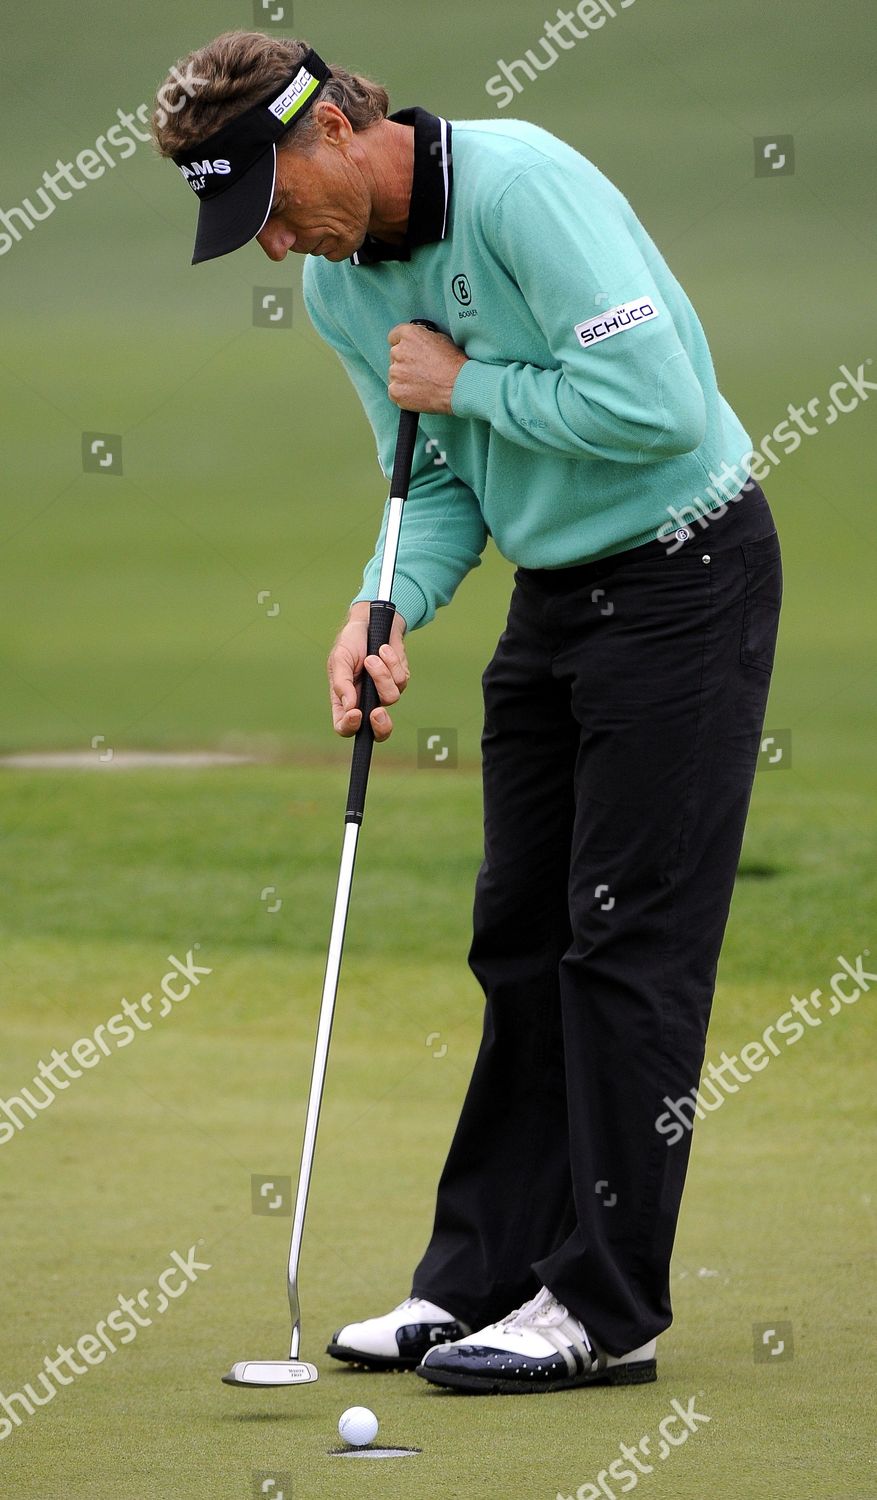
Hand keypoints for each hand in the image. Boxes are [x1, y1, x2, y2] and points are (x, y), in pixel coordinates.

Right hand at [327, 605, 409, 739]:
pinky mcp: (399, 680)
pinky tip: (384, 649)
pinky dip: (392, 662)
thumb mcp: (340, 659)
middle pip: (378, 731)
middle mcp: (366, 701)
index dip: (350, 726)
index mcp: (345, 701)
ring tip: (372, 656)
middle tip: (378, 712)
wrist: (372, 621)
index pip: (345, 726)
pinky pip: (400, 679)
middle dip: (381, 726)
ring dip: (381, 674)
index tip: (356, 713)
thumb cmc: (351, 642)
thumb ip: (342, 683)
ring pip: (390, 698)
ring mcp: (384, 692)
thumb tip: (349, 707)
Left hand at [387, 322, 467, 413]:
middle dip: (405, 362)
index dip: (403, 344)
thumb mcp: (441, 339)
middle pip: (395, 356)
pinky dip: (404, 393)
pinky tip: (418, 393)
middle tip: (421, 371)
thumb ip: (423, 338)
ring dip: (404, 378)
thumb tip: (418, 343)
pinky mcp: (395, 391)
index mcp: (409, 335)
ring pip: (395, 374)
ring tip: (422, 383)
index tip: (408, 351)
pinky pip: (395, 391)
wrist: (459, 388)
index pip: (394, 337)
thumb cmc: (454, 364)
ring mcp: (395, 373)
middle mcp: (398, 352)